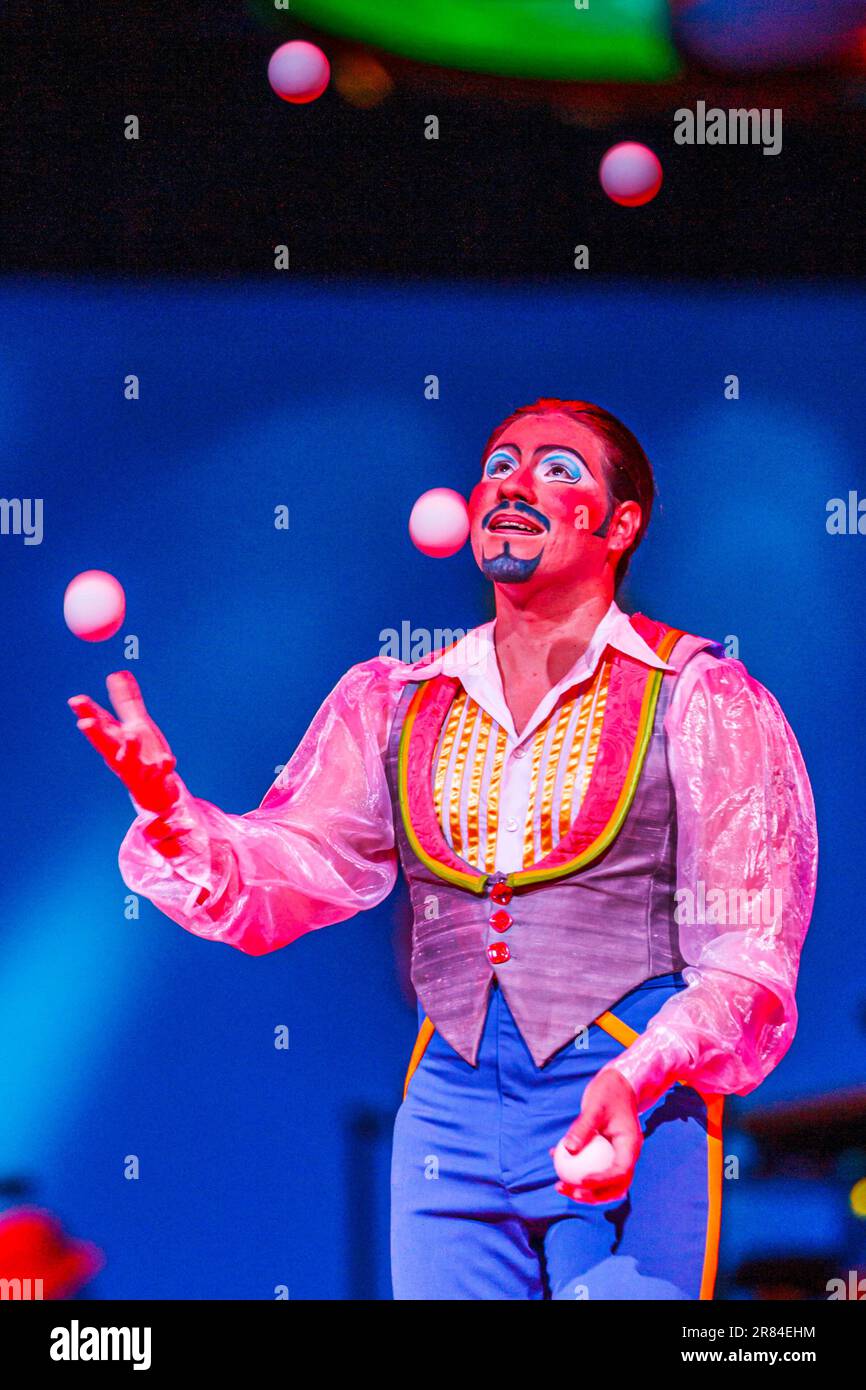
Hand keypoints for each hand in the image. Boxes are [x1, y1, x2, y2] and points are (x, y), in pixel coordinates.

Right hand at [68, 671, 180, 824]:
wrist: (156, 794)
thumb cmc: (142, 756)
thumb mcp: (135, 724)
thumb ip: (126, 701)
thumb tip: (117, 673)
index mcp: (115, 741)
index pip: (99, 724)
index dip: (87, 713)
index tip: (75, 701)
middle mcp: (121, 756)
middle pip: (105, 744)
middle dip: (95, 733)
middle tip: (84, 723)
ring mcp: (138, 770)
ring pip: (130, 761)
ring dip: (130, 748)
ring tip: (132, 734)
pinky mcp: (157, 780)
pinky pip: (160, 774)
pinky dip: (163, 767)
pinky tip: (167, 759)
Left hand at [554, 1068, 641, 1204]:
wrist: (618, 1083)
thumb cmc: (608, 1091)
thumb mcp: (594, 1106)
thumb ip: (583, 1127)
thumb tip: (567, 1150)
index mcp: (631, 1146)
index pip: (620, 1172)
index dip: (601, 1181)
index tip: (579, 1182)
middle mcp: (627, 1156)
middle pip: (615, 1187)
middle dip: (593, 1195)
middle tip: (569, 1192)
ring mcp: (618, 1156)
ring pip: (604, 1183)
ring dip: (584, 1190)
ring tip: (559, 1186)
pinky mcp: (607, 1153)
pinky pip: (594, 1167)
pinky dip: (577, 1169)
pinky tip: (555, 1160)